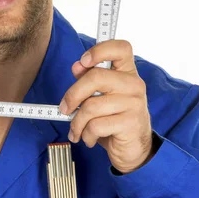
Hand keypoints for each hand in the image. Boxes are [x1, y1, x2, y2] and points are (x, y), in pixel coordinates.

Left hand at [58, 40, 153, 173]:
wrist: (134, 149)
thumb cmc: (114, 117)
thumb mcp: (101, 95)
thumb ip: (89, 78)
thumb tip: (77, 66)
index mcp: (127, 71)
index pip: (121, 48)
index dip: (100, 50)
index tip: (83, 61)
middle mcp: (134, 84)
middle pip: (96, 77)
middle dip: (73, 95)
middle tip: (64, 108)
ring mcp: (134, 104)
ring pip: (92, 106)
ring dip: (77, 122)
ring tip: (77, 130)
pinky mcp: (130, 124)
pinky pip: (96, 125)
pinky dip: (86, 134)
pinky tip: (89, 138)